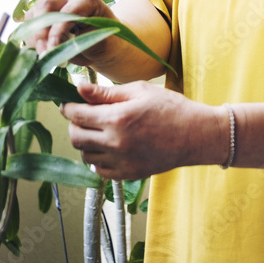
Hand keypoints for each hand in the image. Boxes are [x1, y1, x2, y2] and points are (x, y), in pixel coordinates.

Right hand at [23, 0, 115, 65]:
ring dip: (34, 37)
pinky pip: (31, 25)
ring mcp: (54, 6)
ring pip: (33, 15)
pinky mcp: (45, 17)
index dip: (57, 31)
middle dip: (40, 30)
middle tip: (43, 52)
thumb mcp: (98, 43)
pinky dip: (32, 40)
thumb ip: (77, 43)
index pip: (66, 12)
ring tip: (44, 54)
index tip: (52, 49)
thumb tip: (53, 49)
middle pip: (44, 6)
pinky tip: (41, 51)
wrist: (107, 43)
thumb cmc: (107, 41)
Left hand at [61, 80, 225, 179]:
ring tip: (97, 131)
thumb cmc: (171, 107)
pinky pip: (100, 170)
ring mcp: (122, 161)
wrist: (196, 135)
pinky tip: (109, 147)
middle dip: (73, 125)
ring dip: (86, 142)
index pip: (76, 115)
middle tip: (82, 116)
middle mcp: (116, 143)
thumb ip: (106, 92)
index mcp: (117, 118)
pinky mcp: (129, 174)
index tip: (67, 103)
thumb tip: (79, 88)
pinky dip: (98, 159)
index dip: (67, 107)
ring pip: (85, 155)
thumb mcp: (139, 91)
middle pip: (75, 137)